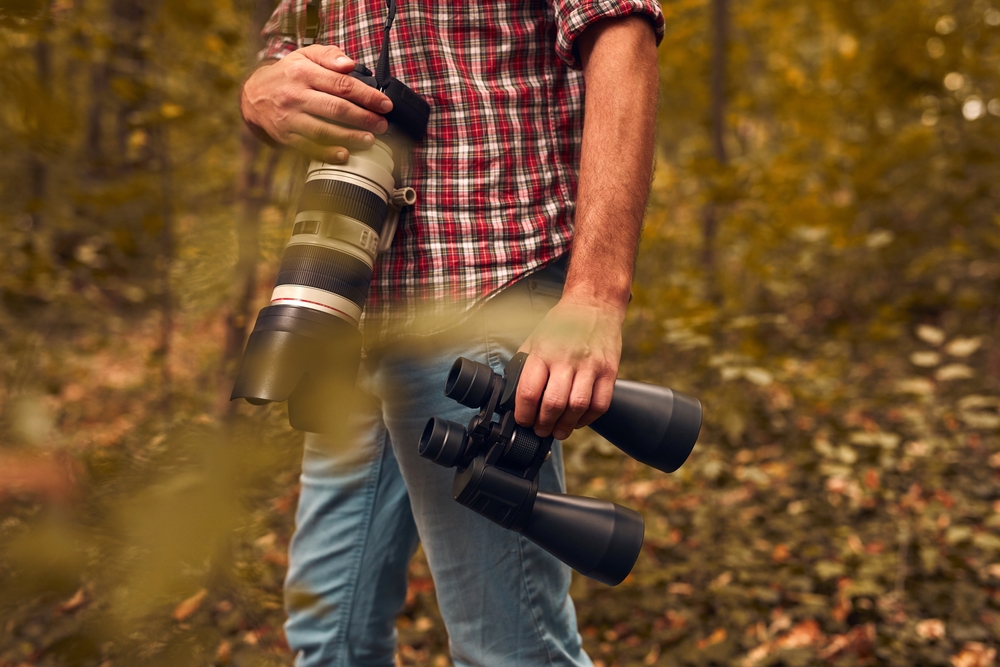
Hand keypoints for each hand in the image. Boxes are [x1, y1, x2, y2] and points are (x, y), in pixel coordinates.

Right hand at [240, 45, 393, 161]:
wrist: (253, 95)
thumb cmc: (287, 75)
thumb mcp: (304, 55)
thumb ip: (329, 56)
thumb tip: (350, 65)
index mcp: (303, 73)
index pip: (342, 84)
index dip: (368, 96)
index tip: (385, 105)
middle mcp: (295, 95)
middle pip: (336, 109)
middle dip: (364, 118)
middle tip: (382, 124)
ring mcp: (289, 118)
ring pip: (323, 130)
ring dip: (350, 137)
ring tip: (370, 139)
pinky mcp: (284, 136)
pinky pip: (308, 147)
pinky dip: (328, 153)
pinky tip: (344, 155)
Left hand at [513, 297, 624, 440]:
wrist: (595, 303)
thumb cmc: (563, 323)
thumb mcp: (535, 338)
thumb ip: (525, 364)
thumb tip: (514, 392)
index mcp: (543, 351)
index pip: (529, 391)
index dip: (524, 414)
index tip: (523, 420)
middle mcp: (566, 359)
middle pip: (553, 404)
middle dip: (544, 425)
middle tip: (541, 430)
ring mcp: (590, 365)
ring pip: (577, 407)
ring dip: (566, 426)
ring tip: (558, 431)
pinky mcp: (609, 371)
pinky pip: (600, 404)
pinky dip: (588, 418)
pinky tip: (579, 420)